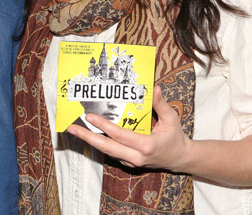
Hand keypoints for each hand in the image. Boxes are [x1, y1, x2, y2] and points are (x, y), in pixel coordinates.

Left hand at [67, 85, 191, 172]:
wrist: (180, 159)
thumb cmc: (175, 137)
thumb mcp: (172, 119)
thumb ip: (161, 104)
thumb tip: (154, 87)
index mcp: (146, 145)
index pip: (119, 135)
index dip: (103, 125)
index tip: (89, 116)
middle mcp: (136, 156)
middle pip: (106, 147)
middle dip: (87, 137)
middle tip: (71, 128)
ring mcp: (131, 162)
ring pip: (106, 152)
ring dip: (90, 141)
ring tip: (75, 130)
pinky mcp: (129, 162)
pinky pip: (111, 153)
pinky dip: (99, 144)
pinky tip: (89, 135)